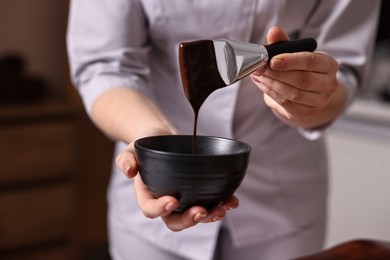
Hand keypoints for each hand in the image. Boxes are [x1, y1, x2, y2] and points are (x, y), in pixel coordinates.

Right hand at [115, 129, 238, 231]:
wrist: (163, 137)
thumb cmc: (146, 145)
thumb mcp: (132, 149)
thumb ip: (126, 159)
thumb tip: (128, 171)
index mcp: (148, 195)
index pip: (150, 209)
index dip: (160, 209)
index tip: (173, 200)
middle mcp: (166, 202)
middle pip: (175, 220)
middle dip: (189, 220)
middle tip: (201, 211)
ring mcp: (184, 199)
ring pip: (196, 215)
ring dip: (210, 216)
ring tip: (222, 209)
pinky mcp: (198, 192)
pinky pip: (210, 203)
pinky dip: (222, 203)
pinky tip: (232, 200)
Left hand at [251, 26, 344, 128]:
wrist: (305, 92)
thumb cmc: (299, 68)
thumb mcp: (293, 53)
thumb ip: (283, 42)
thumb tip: (273, 32)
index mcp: (328, 64)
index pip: (311, 61)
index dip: (291, 61)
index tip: (272, 60)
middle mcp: (328, 84)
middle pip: (302, 79)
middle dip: (277, 73)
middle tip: (259, 68)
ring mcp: (319, 100)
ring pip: (293, 93)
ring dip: (271, 84)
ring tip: (258, 75)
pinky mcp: (305, 112)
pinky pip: (286, 103)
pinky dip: (271, 93)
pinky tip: (262, 84)